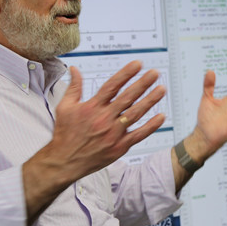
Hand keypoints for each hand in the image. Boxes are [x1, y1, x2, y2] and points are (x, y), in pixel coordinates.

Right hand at [23, 61, 165, 221]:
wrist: (65, 161)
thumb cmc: (65, 134)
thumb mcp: (65, 107)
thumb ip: (73, 87)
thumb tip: (75, 69)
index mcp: (92, 107)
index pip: (112, 86)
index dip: (126, 74)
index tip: (138, 64)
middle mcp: (104, 119)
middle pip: (127, 97)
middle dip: (143, 84)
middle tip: (155, 73)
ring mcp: (113, 133)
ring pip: (135, 113)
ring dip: (150, 101)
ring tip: (161, 89)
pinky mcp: (119, 146)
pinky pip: (139, 135)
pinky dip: (151, 126)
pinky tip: (161, 116)